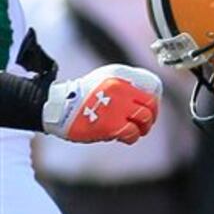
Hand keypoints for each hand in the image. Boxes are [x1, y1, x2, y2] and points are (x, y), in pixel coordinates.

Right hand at [42, 64, 161, 143]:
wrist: (58, 108)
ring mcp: (116, 108)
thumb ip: (125, 82)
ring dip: (143, 128)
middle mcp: (121, 90)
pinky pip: (132, 133)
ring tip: (137, 130)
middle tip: (146, 122)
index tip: (151, 107)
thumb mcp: (105, 77)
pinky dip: (131, 137)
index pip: (152, 86)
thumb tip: (146, 94)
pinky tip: (125, 136)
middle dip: (152, 116)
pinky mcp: (110, 125)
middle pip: (151, 105)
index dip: (155, 100)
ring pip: (145, 119)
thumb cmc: (83, 94)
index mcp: (120, 76)